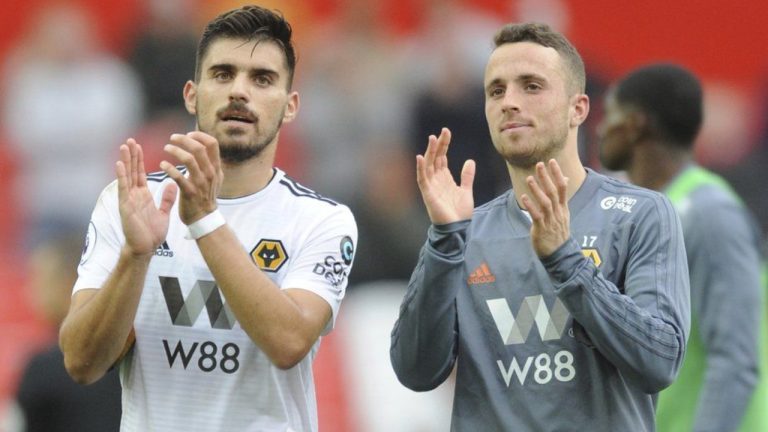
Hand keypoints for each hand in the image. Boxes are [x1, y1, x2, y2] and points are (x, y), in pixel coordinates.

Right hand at [116, 139, 177, 255]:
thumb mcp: (163, 213)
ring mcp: (128, 199)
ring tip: (124, 146)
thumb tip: (173, 184)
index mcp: (143, 195)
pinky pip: (123, 188)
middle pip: (132, 171)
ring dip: (125, 161)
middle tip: (130, 140)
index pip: (140, 173)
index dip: (139, 160)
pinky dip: (121, 176)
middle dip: (131, 155)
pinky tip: (119, 164)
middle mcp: (134, 195)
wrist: (145, 248)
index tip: (138, 146)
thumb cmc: (152, 233)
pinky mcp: (125, 206)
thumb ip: (167, 198)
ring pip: (126, 176)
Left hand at [160, 131, 222, 224]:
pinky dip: (169, 168)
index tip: (188, 134)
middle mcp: (210, 173)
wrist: (204, 218)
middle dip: (184, 139)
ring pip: (189, 159)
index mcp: (216, 167)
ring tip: (166, 147)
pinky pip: (178, 176)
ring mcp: (201, 183)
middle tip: (172, 137)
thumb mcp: (214, 177)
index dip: (199, 135)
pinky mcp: (190, 192)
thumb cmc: (205, 195)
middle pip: (199, 148)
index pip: (212, 143)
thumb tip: (202, 145)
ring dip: (175, 150)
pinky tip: (162, 164)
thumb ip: (210, 162)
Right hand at [415, 127, 474, 224]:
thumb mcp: (466, 191)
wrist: (457, 228)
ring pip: (428, 165)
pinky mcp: (428, 194)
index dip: (444, 145)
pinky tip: (421, 157)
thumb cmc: (459, 212)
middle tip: (442, 131)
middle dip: (438, 145)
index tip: (446, 132)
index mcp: (444, 178)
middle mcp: (436, 180)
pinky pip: (422, 179)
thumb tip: (470, 161)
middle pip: (435, 158)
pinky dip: (421, 168)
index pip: (442, 157)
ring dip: (429, 152)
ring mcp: (431, 186)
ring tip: (432, 139)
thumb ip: (467, 176)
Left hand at [520, 159, 569, 256]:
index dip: (557, 174)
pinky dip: (531, 206)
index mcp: (563, 208)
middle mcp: (558, 212)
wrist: (559, 254)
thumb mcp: (563, 213)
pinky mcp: (542, 229)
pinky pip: (537, 216)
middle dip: (546, 177)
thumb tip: (565, 179)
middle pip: (553, 192)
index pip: (562, 187)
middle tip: (539, 164)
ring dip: (537, 190)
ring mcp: (551, 221)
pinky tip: (524, 197)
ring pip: (545, 202)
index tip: (552, 161)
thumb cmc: (558, 232)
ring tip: (529, 178)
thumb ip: (562, 197)